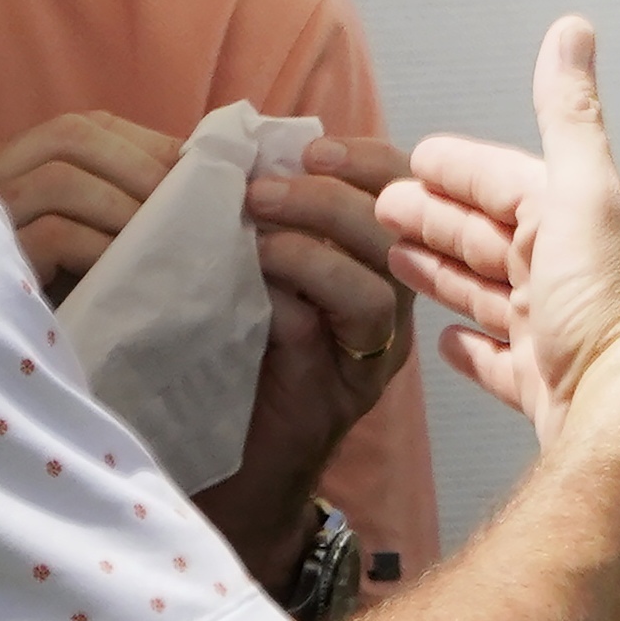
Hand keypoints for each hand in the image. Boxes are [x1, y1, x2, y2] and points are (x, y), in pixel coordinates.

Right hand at [0, 108, 182, 298]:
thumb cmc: (36, 300)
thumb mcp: (74, 241)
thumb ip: (108, 205)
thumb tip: (190, 177)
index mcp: (7, 166)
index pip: (78, 129)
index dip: (141, 142)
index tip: (193, 166)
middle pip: (70, 136)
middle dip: (140, 163)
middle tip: (189, 199)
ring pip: (60, 178)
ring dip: (124, 204)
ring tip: (163, 235)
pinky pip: (51, 235)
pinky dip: (100, 245)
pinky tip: (126, 269)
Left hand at [197, 132, 416, 563]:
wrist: (224, 473)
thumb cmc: (225, 363)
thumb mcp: (240, 277)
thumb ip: (251, 224)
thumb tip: (220, 147)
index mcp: (367, 259)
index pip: (398, 188)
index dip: (364, 158)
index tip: (307, 147)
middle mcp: (389, 299)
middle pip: (400, 222)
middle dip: (338, 191)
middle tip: (265, 185)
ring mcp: (380, 345)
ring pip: (384, 271)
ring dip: (320, 235)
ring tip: (257, 224)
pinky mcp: (361, 385)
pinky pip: (360, 321)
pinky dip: (312, 286)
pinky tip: (263, 282)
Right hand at [378, 16, 619, 444]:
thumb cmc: (600, 302)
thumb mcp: (581, 191)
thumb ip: (569, 114)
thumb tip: (574, 30)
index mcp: (571, 222)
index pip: (503, 181)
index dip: (458, 168)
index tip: (412, 158)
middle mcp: (566, 273)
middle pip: (488, 235)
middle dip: (437, 216)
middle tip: (381, 207)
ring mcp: (553, 332)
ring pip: (488, 291)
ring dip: (446, 272)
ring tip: (397, 259)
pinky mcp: (540, 386)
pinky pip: (499, 360)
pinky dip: (472, 346)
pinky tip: (446, 341)